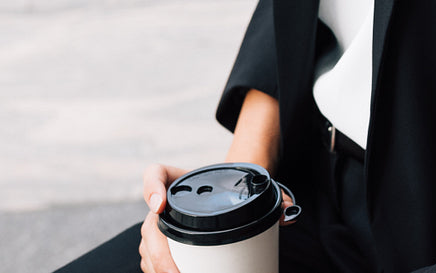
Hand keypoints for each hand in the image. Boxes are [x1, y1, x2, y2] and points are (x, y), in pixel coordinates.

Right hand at [137, 156, 299, 272]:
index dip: (152, 187)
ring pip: (147, 246)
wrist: (227, 192)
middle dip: (158, 254)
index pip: (156, 173)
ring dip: (156, 267)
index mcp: (180, 179)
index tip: (159, 204)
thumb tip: (288, 213)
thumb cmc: (235, 189)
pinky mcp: (161, 242)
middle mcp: (164, 200)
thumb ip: (273, 195)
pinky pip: (150, 258)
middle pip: (149, 225)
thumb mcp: (248, 187)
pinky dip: (158, 270)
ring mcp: (159, 222)